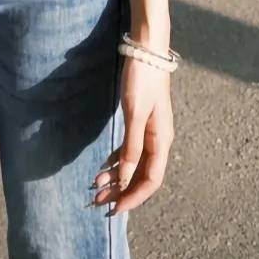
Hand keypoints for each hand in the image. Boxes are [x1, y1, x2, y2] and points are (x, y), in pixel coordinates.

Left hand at [91, 57, 173, 214]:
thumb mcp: (134, 114)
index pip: (150, 180)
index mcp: (161, 141)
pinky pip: (131, 150)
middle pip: (142, 176)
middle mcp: (159, 140)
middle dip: (121, 191)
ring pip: (135, 164)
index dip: (133, 197)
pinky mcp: (142, 122)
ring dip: (117, 178)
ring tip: (96, 188)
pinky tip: (104, 168)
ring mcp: (151, 131)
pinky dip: (117, 161)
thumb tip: (125, 178)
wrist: (147, 50)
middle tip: (97, 202)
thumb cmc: (141, 80)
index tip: (114, 208)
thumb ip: (131, 147)